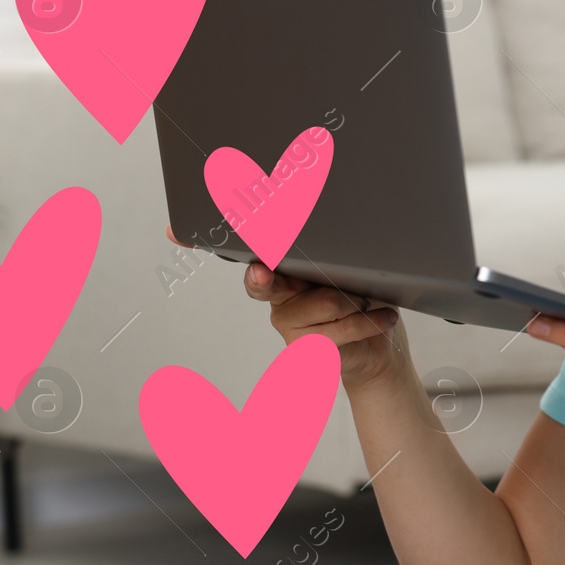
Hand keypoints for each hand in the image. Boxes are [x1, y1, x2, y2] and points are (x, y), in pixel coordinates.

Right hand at [164, 225, 412, 390]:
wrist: (378, 351)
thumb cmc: (363, 301)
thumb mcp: (352, 268)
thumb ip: (333, 248)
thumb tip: (339, 212)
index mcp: (281, 270)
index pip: (242, 251)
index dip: (205, 241)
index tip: (183, 233)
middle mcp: (278, 298)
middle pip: (273, 281)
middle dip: (278, 277)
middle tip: (277, 274)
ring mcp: (289, 327)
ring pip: (322, 303)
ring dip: (357, 301)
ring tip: (372, 300)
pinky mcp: (305, 352)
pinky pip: (338, 331)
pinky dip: (369, 321)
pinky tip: (382, 317)